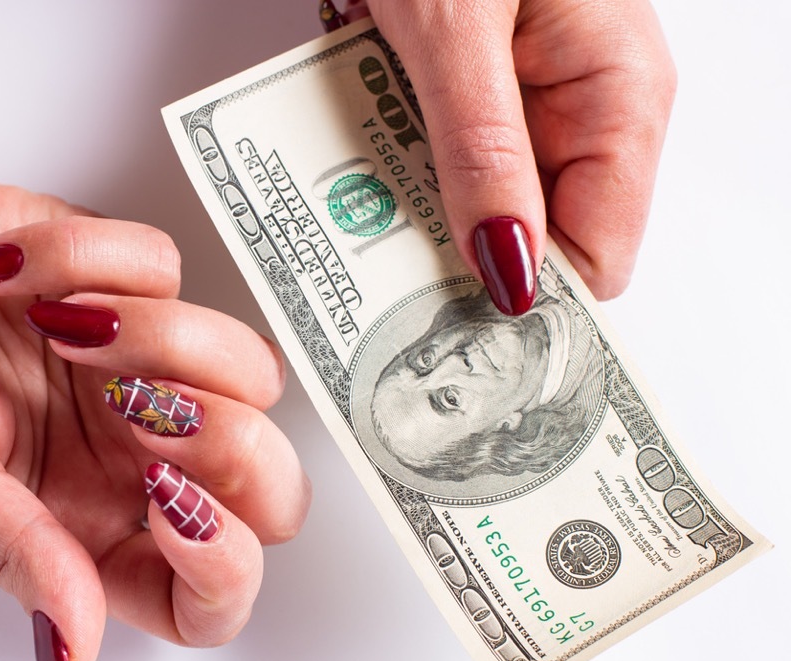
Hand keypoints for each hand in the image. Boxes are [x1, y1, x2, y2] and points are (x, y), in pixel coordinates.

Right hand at [0, 173, 308, 660]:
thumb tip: (73, 652)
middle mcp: (134, 461)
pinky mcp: (141, 289)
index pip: (207, 600)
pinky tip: (30, 283)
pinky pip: (173, 273)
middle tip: (139, 409)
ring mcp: (149, 373)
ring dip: (162, 339)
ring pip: (253, 375)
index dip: (224, 572)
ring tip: (61, 329)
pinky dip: (98, 264)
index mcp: (86, 530)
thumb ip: (7, 551)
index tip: (172, 505)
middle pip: (272, 493)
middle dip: (231, 447)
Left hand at [346, 0, 676, 309]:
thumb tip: (508, 270)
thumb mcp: (456, 29)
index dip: (525, 295)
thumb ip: (483, 148)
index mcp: (619, 95)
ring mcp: (535, 91)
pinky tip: (356, 143)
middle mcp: (587, 103)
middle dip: (455, 251)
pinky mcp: (483, 78)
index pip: (597, 255)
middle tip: (376, 257)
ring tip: (355, 187)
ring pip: (481, 198)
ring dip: (416, 203)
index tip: (446, 316)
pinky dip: (400, 157)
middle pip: (532, 235)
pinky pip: (448, 151)